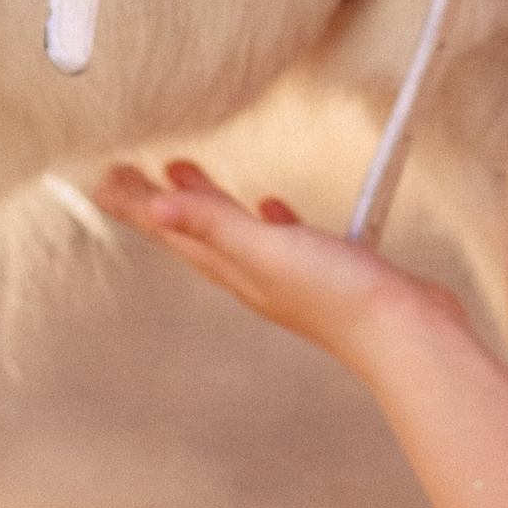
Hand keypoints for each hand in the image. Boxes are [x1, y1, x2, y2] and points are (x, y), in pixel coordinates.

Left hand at [92, 158, 457, 371]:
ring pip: (232, 232)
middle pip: (192, 231)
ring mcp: (288, 274)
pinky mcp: (324, 270)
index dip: (136, 204)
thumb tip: (153, 209)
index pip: (172, 230)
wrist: (405, 334)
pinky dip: (267, 219)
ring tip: (185, 175)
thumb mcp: (266, 250)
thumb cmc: (337, 296)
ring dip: (206, 205)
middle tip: (127, 173)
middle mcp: (253, 274)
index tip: (103, 178)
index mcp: (234, 269)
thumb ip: (214, 224)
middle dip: (159, 202)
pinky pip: (280, 238)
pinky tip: (273, 208)